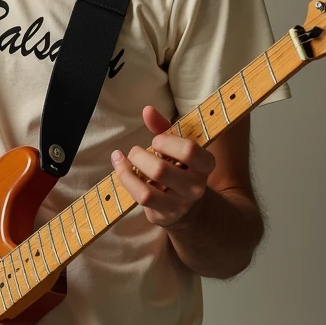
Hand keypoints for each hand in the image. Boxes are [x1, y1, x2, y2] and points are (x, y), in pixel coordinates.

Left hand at [110, 105, 215, 227]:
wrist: (188, 205)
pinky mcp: (165, 215)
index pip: (189, 150)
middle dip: (140, 156)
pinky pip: (141, 197)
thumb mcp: (176, 146)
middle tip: (135, 151)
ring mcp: (181, 204)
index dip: (167, 142)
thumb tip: (147, 110)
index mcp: (205, 164)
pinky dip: (126, 180)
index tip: (156, 140)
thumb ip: (163, 127)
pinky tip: (120, 169)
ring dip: (129, 170)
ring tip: (124, 159)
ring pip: (149, 187)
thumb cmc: (179, 167)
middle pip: (161, 169)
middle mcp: (196, 186)